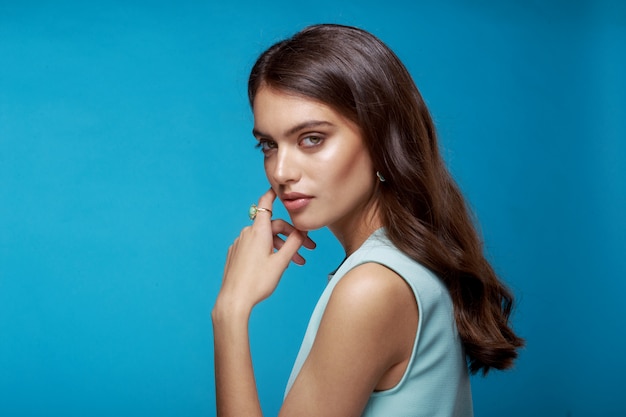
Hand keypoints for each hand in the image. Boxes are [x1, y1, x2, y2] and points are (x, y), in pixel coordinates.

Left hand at [217, 189, 315, 310]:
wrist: (234, 300)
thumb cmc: (257, 282)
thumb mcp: (281, 262)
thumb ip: (294, 244)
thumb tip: (302, 230)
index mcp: (258, 231)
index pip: (266, 203)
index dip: (273, 194)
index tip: (280, 189)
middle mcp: (247, 233)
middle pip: (273, 226)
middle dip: (291, 236)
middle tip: (308, 249)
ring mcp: (240, 244)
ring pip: (265, 239)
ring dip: (282, 247)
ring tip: (296, 263)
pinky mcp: (236, 254)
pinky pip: (255, 247)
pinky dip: (268, 251)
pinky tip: (276, 266)